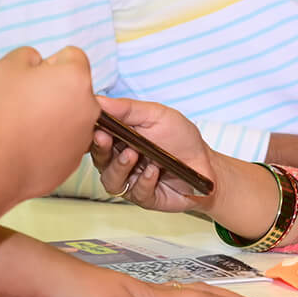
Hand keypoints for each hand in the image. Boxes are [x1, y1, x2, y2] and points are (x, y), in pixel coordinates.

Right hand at [0, 46, 99, 198]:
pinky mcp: (76, 157)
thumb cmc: (4, 112)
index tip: (31, 79)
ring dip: (55, 115)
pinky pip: (66, 140)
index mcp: (77, 77)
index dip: (49, 63)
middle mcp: (91, 104)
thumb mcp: (7, 66)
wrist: (0, 164)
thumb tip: (39, 63)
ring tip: (26, 125)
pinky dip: (52, 140)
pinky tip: (29, 144)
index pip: (72, 56)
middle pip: (75, 86)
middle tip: (26, 102)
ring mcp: (86, 133)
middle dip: (55, 90)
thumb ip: (29, 55)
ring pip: (72, 114)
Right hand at [90, 94, 215, 212]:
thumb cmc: (180, 138)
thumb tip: (97, 100)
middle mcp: (120, 161)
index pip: (96, 136)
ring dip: (119, 167)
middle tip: (105, 138)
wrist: (206, 164)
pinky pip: (136, 192)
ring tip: (132, 155)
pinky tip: (154, 170)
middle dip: (100, 148)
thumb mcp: (157, 115)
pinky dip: (145, 180)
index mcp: (120, 139)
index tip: (91, 123)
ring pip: (111, 180)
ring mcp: (131, 181)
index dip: (90, 131)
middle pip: (99, 158)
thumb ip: (128, 109)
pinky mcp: (144, 197)